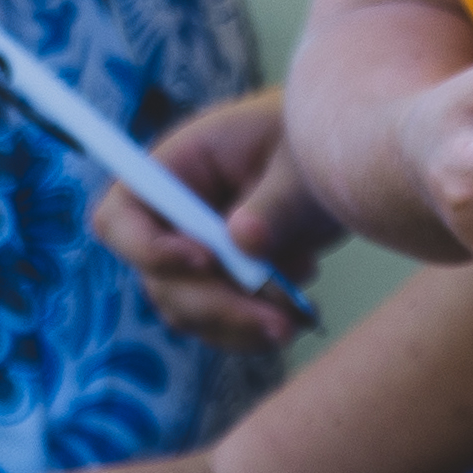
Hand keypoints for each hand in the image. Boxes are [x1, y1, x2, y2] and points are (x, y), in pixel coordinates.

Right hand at [90, 88, 332, 352]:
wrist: (351, 160)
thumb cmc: (319, 141)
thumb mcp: (305, 162)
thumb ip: (274, 200)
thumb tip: (242, 241)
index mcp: (178, 167)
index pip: (121, 215)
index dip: (148, 247)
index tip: (208, 260)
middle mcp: (175, 216)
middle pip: (159, 279)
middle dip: (215, 304)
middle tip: (277, 319)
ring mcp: (194, 253)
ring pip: (187, 311)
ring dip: (238, 324)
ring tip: (297, 316)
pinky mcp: (221, 282)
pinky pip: (217, 323)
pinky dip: (251, 331)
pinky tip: (298, 318)